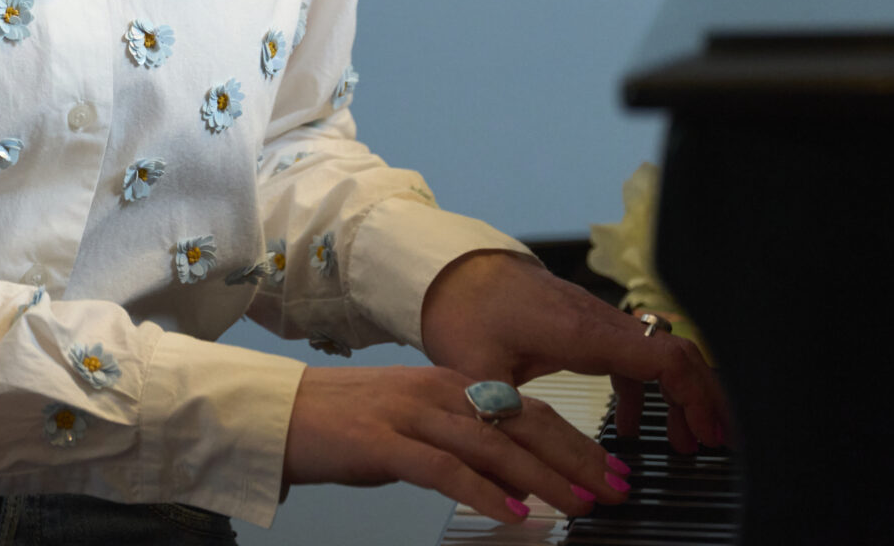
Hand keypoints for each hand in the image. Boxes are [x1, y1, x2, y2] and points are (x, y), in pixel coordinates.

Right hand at [283, 362, 626, 523]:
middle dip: (576, 457)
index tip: (610, 466)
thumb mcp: (408, 420)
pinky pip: (445, 468)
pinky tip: (514, 512)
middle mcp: (436, 391)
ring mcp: (409, 413)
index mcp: (446, 381)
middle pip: (521, 421)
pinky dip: (485, 491)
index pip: (526, 407)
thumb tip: (501, 470)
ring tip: (580, 503)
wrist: (276, 411)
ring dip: (543, 477)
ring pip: (492, 444)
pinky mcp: (383, 441)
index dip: (574, 438)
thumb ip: (454, 436)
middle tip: (616, 487)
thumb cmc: (339, 423)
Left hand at [419, 249, 730, 453]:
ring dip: (677, 396)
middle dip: (704, 398)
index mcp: (583, 332)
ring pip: (656, 355)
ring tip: (686, 443)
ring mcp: (594, 320)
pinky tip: (633, 426)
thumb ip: (504, 416)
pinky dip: (644, 390)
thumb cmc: (460, 308)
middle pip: (675, 354)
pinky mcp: (583, 325)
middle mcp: (599, 321)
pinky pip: (630, 357)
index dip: (697, 395)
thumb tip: (512, 467)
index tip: (711, 432)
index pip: (664, 357)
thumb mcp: (475, 368)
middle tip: (716, 443)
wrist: (446, 268)